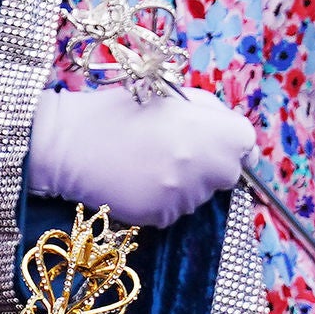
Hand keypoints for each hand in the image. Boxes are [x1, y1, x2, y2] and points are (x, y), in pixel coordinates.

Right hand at [28, 77, 253, 227]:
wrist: (69, 143)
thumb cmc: (118, 112)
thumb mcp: (169, 95)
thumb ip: (206, 113)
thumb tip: (229, 135)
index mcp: (213, 132)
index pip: (245, 143)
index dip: (227, 139)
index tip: (208, 138)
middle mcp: (206, 167)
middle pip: (227, 173)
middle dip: (209, 163)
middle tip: (174, 151)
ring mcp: (185, 197)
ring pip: (199, 194)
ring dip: (184, 182)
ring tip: (147, 163)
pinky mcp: (163, 217)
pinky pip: (174, 210)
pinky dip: (162, 199)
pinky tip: (137, 181)